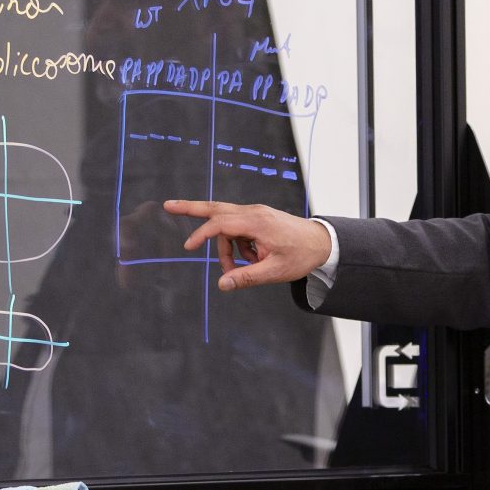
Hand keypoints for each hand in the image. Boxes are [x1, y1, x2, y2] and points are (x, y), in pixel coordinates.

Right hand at [127, 199, 330, 291]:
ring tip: (244, 266)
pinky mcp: (258, 218)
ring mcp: (256, 214)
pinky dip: (237, 245)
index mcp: (257, 222)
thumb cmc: (301, 256)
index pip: (221, 224)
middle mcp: (254, 213)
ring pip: (227, 224)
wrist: (322, 243)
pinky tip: (253, 259)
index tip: (188, 247)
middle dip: (191, 208)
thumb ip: (246, 277)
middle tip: (167, 206)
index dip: (202, 235)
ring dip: (226, 246)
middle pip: (216, 208)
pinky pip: (238, 230)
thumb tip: (222, 284)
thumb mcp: (274, 271)